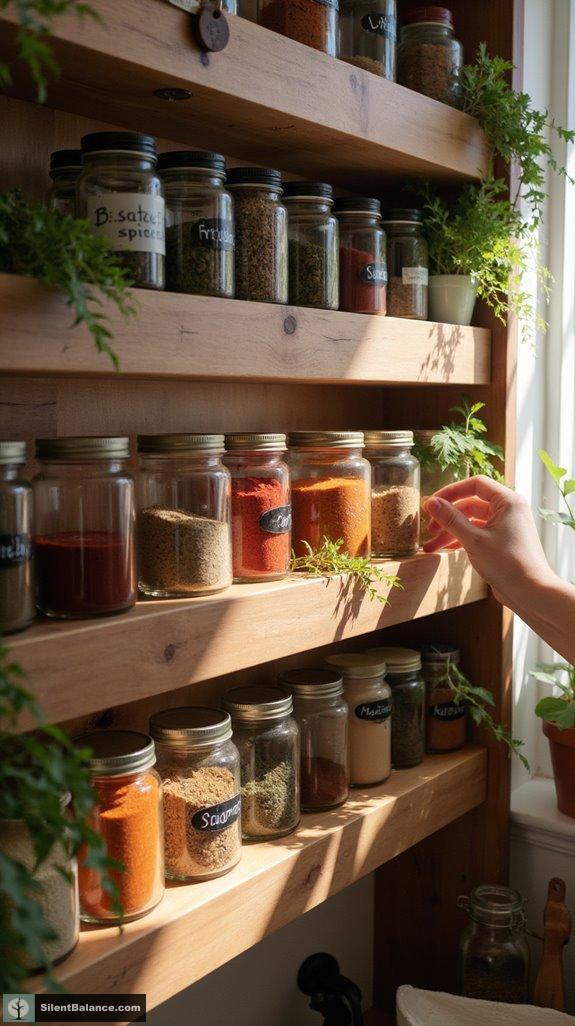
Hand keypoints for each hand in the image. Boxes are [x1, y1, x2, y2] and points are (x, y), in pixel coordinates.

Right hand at [423, 476, 555, 610]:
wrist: (531, 592)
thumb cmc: (508, 564)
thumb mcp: (473, 540)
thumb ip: (450, 520)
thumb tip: (431, 503)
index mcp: (507, 501)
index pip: (475, 485)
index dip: (451, 492)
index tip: (432, 503)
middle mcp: (508, 510)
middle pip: (470, 505)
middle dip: (447, 517)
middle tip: (429, 529)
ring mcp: (505, 526)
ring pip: (471, 522)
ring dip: (451, 532)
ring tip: (431, 546)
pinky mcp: (502, 542)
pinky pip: (477, 534)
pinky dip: (461, 540)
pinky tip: (445, 550)